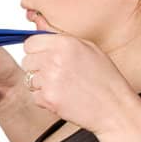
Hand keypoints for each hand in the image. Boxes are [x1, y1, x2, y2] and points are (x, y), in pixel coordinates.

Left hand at [19, 30, 137, 133]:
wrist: (114, 108)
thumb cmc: (106, 80)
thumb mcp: (89, 49)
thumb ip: (62, 40)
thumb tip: (40, 32)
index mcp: (64, 43)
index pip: (30, 43)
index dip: (35, 51)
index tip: (42, 57)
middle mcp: (54, 59)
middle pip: (26, 61)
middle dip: (37, 68)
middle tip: (56, 75)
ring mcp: (49, 79)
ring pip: (29, 79)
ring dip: (41, 84)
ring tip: (63, 87)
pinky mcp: (48, 98)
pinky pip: (35, 96)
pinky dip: (45, 99)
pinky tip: (63, 98)